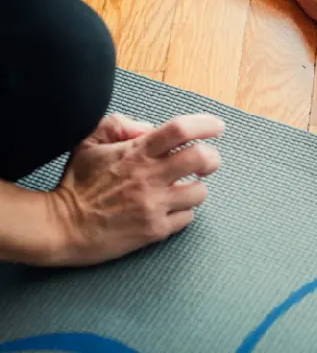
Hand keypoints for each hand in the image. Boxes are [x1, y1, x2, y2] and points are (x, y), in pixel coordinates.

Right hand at [45, 113, 224, 266]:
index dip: (205, 125)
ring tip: (181, 189)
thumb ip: (119, 125)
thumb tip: (149, 127)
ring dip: (195, 188)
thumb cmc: (76, 183)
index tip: (217, 127)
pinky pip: (186, 218)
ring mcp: (154, 205)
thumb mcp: (89, 143)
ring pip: (199, 192)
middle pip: (202, 158)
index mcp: (136, 152)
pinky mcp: (155, 230)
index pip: (180, 130)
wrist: (59, 227)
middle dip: (212, 158)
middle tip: (208, 161)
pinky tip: (167, 209)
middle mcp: (149, 177)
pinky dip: (182, 212)